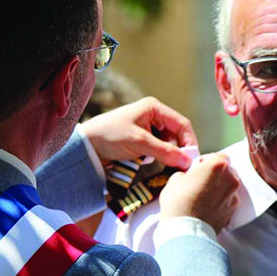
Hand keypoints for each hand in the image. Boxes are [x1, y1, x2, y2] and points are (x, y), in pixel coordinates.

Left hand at [80, 97, 198, 169]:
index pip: (182, 124)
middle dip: (179, 150)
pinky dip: (159, 157)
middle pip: (177, 134)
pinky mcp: (143, 140)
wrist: (85, 147)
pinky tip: (149, 162)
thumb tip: (187, 161)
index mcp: (154, 108)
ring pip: (169, 144)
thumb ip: (165, 151)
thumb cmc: (109, 137)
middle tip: (181, 167)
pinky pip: (159, 149)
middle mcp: (154, 116)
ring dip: (168, 155)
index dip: (189, 141)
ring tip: (164, 166)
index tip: (191, 160)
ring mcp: (148, 128)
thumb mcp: (139, 143)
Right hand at [158, 153, 240, 232]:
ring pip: (229, 187)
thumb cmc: (178, 202)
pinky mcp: (233, 211)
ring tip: (203, 197)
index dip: (208, 161)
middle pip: (227, 171)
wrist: (185, 230)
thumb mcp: (176, 178)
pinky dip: (221, 202)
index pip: (220, 156)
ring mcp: (234, 196)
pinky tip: (207, 208)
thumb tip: (191, 175)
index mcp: (218, 165)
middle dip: (216, 174)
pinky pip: (228, 201)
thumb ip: (188, 171)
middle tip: (200, 182)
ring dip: (219, 188)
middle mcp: (231, 179)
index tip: (199, 168)